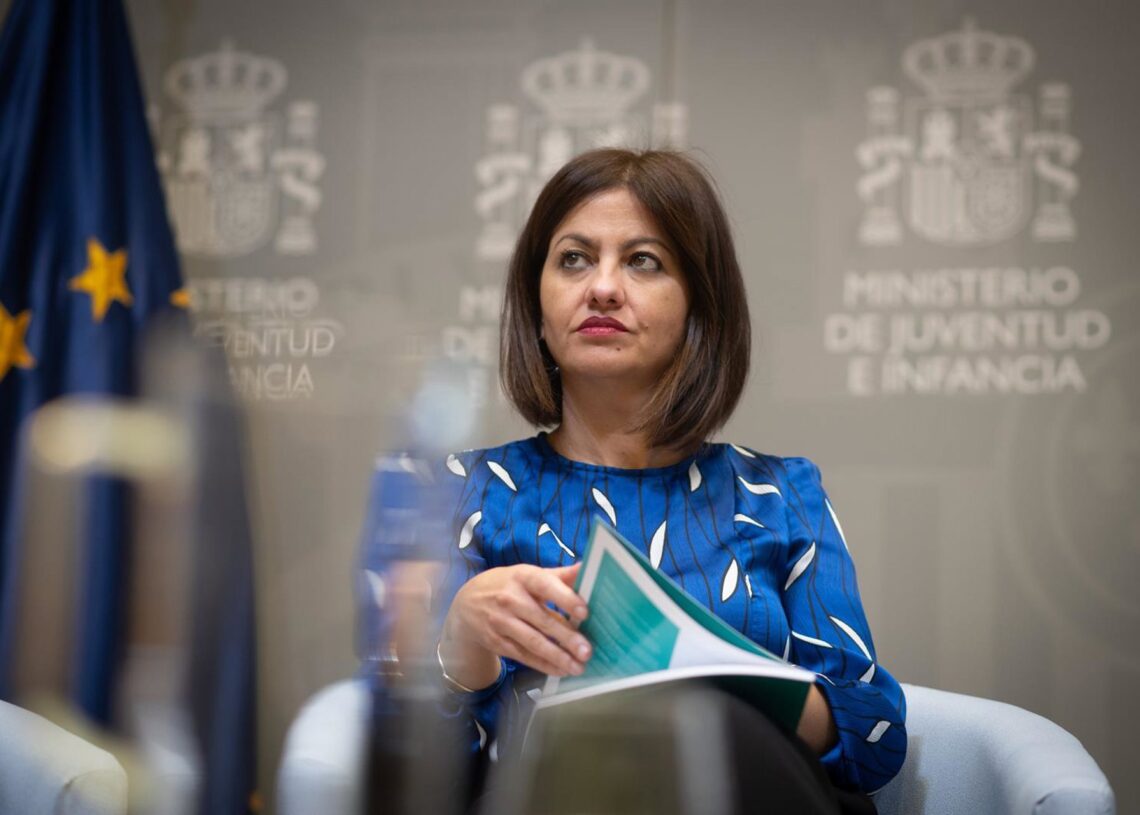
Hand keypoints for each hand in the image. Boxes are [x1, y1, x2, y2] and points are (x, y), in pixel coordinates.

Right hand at [440, 563, 591, 688]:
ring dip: (557, 657)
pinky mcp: (497, 642)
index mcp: (522, 577)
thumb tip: (587, 568)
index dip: (565, 598)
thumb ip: (559, 575)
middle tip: (587, 651)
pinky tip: (561, 670)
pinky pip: (524, 656)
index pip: (545, 586)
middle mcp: (510, 599)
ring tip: (578, 666)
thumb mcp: (528, 574)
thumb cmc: (507, 586)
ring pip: (534, 642)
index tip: (585, 612)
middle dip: (566, 638)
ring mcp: (502, 622)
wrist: (466, 604)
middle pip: (542, 620)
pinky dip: (544, 665)